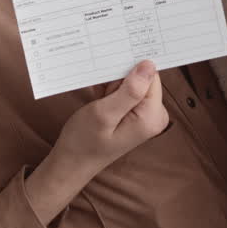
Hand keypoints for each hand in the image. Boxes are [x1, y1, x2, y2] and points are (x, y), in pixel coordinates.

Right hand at [53, 61, 169, 175]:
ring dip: (113, 85)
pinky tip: (99, 100)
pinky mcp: (135, 115)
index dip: (128, 71)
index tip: (109, 80)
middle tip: (102, 95)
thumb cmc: (84, 141)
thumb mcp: (104, 113)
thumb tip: (149, 64)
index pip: (150, 76)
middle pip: (143, 79)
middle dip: (119, 79)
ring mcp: (145, 116)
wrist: (72, 162)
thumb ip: (129, 90)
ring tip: (99, 100)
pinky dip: (110, 91)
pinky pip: (126, 91)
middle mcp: (154, 116)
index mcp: (152, 116)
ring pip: (132, 82)